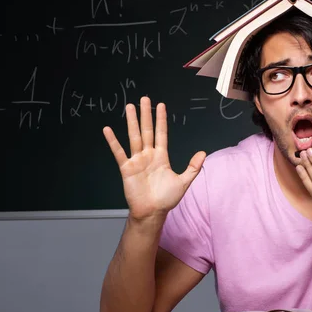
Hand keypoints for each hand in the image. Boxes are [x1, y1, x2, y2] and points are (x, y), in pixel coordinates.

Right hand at [103, 96, 205, 221]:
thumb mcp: (183, 182)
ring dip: (131, 122)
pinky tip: (108, 130)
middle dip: (146, 114)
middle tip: (144, 99)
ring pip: (134, 137)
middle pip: (147, 130)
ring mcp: (137, 160)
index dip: (161, 119)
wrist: (152, 212)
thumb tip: (203, 153)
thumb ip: (193, 167)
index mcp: (161, 156)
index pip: (162, 133)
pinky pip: (119, 152)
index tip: (161, 105)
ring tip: (129, 107)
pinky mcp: (126, 168)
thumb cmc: (166, 199)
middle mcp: (148, 155)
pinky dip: (113, 141)